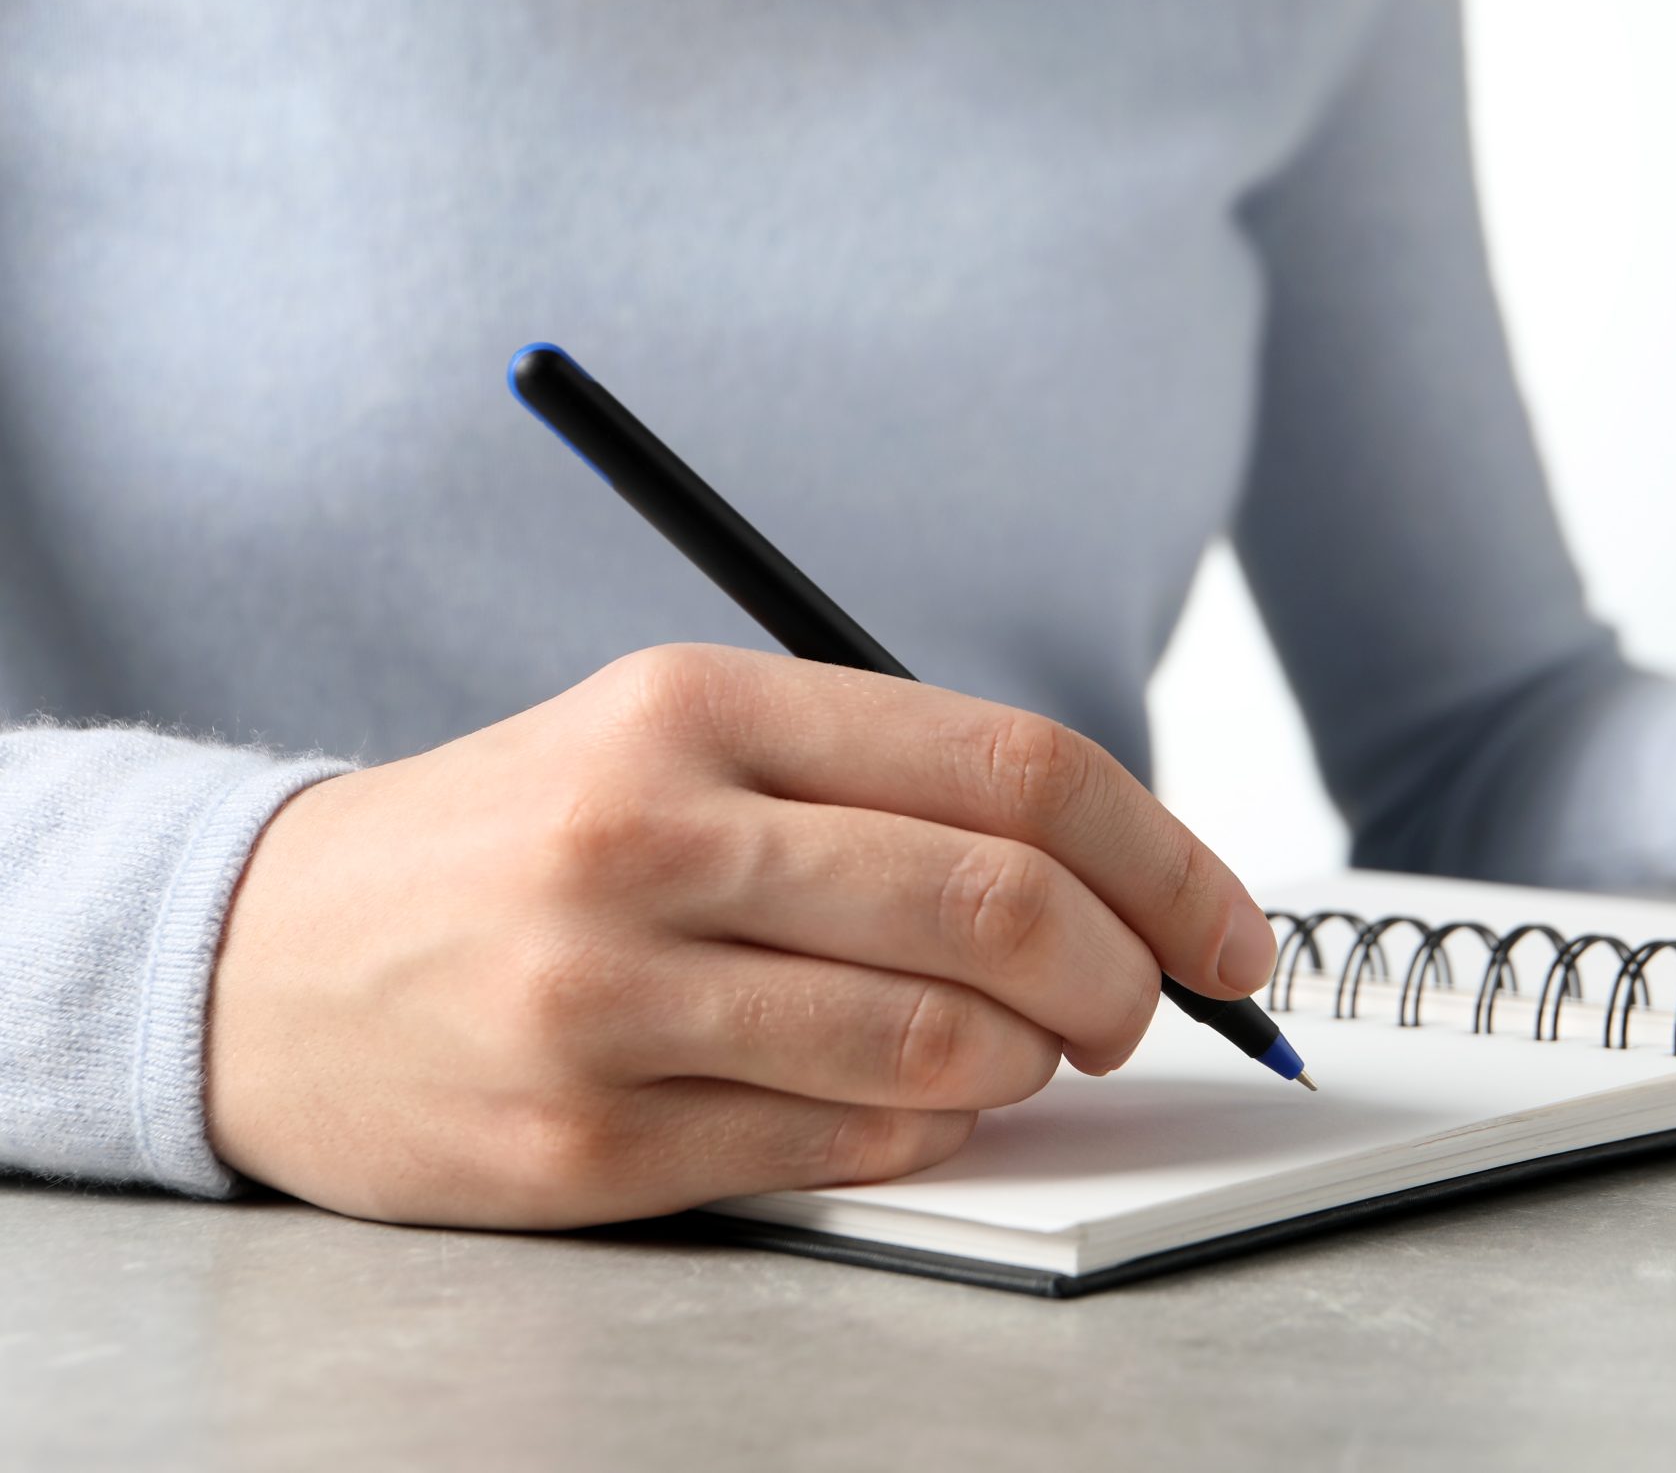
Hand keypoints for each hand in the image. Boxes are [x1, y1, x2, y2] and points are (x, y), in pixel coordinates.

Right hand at [206, 644, 1275, 1227]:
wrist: (262, 961)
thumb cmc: (526, 840)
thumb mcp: (682, 739)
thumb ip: (884, 786)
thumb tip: (1118, 878)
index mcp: (702, 705)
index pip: (1013, 768)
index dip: (1166, 856)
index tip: (1232, 928)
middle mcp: (652, 835)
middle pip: (998, 905)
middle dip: (1126, 973)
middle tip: (1143, 1004)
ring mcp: (609, 997)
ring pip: (936, 1047)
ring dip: (1030, 1066)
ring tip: (1020, 1053)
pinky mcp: (581, 1142)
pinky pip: (843, 1151)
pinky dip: (931, 1136)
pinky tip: (915, 1109)